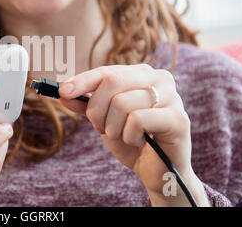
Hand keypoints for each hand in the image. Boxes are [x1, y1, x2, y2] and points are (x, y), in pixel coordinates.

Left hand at [58, 64, 208, 205]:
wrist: (157, 170)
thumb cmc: (132, 140)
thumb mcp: (104, 119)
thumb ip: (86, 104)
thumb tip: (63, 92)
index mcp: (142, 73)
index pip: (106, 72)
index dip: (82, 81)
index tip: (62, 91)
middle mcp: (160, 78)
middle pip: (112, 83)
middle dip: (97, 110)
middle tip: (101, 128)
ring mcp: (172, 97)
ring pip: (122, 103)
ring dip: (113, 128)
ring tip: (124, 136)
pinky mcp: (179, 118)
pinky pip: (137, 120)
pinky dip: (129, 137)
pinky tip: (140, 142)